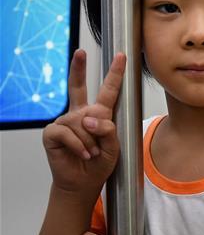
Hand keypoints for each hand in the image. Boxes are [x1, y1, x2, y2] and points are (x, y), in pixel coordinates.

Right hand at [43, 50, 125, 196]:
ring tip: (91, 153)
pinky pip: (67, 133)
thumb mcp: (113, 147)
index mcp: (99, 114)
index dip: (115, 74)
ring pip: (81, 123)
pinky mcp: (52, 132)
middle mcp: (80, 114)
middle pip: (78, 87)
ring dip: (90, 142)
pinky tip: (83, 155)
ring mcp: (64, 122)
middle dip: (78, 68)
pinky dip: (78, 146)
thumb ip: (107, 130)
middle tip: (80, 52)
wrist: (84, 182)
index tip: (121, 56)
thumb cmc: (100, 163)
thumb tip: (87, 118)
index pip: (108, 91)